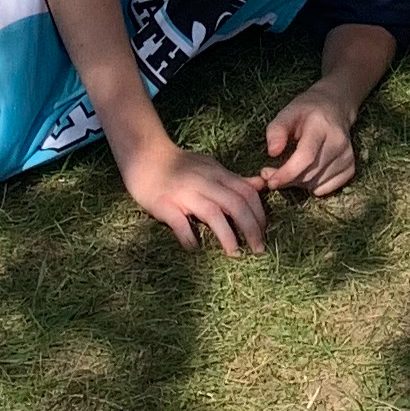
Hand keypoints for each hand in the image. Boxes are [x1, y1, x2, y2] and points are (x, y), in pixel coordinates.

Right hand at [125, 138, 271, 253]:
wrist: (145, 156)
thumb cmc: (180, 166)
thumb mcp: (211, 168)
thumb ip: (234, 180)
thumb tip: (261, 185)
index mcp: (216, 173)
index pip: (246, 192)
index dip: (259, 213)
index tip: (264, 233)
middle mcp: (203, 181)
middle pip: (235, 204)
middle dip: (251, 228)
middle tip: (258, 250)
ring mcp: (183, 193)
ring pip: (212, 213)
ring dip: (227, 236)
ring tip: (235, 254)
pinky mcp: (164, 204)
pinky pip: (180, 223)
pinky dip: (190, 238)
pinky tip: (195, 248)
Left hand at [258, 88, 362, 196]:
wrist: (335, 108)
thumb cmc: (306, 112)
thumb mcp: (287, 113)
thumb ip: (276, 130)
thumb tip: (272, 152)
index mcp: (321, 126)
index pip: (306, 156)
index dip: (287, 173)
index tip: (271, 182)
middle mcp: (338, 142)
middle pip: (309, 173)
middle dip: (287, 179)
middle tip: (271, 175)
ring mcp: (347, 156)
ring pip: (315, 183)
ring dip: (298, 182)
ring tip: (291, 167)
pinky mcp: (350, 168)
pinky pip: (325, 188)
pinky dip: (312, 185)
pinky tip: (308, 170)